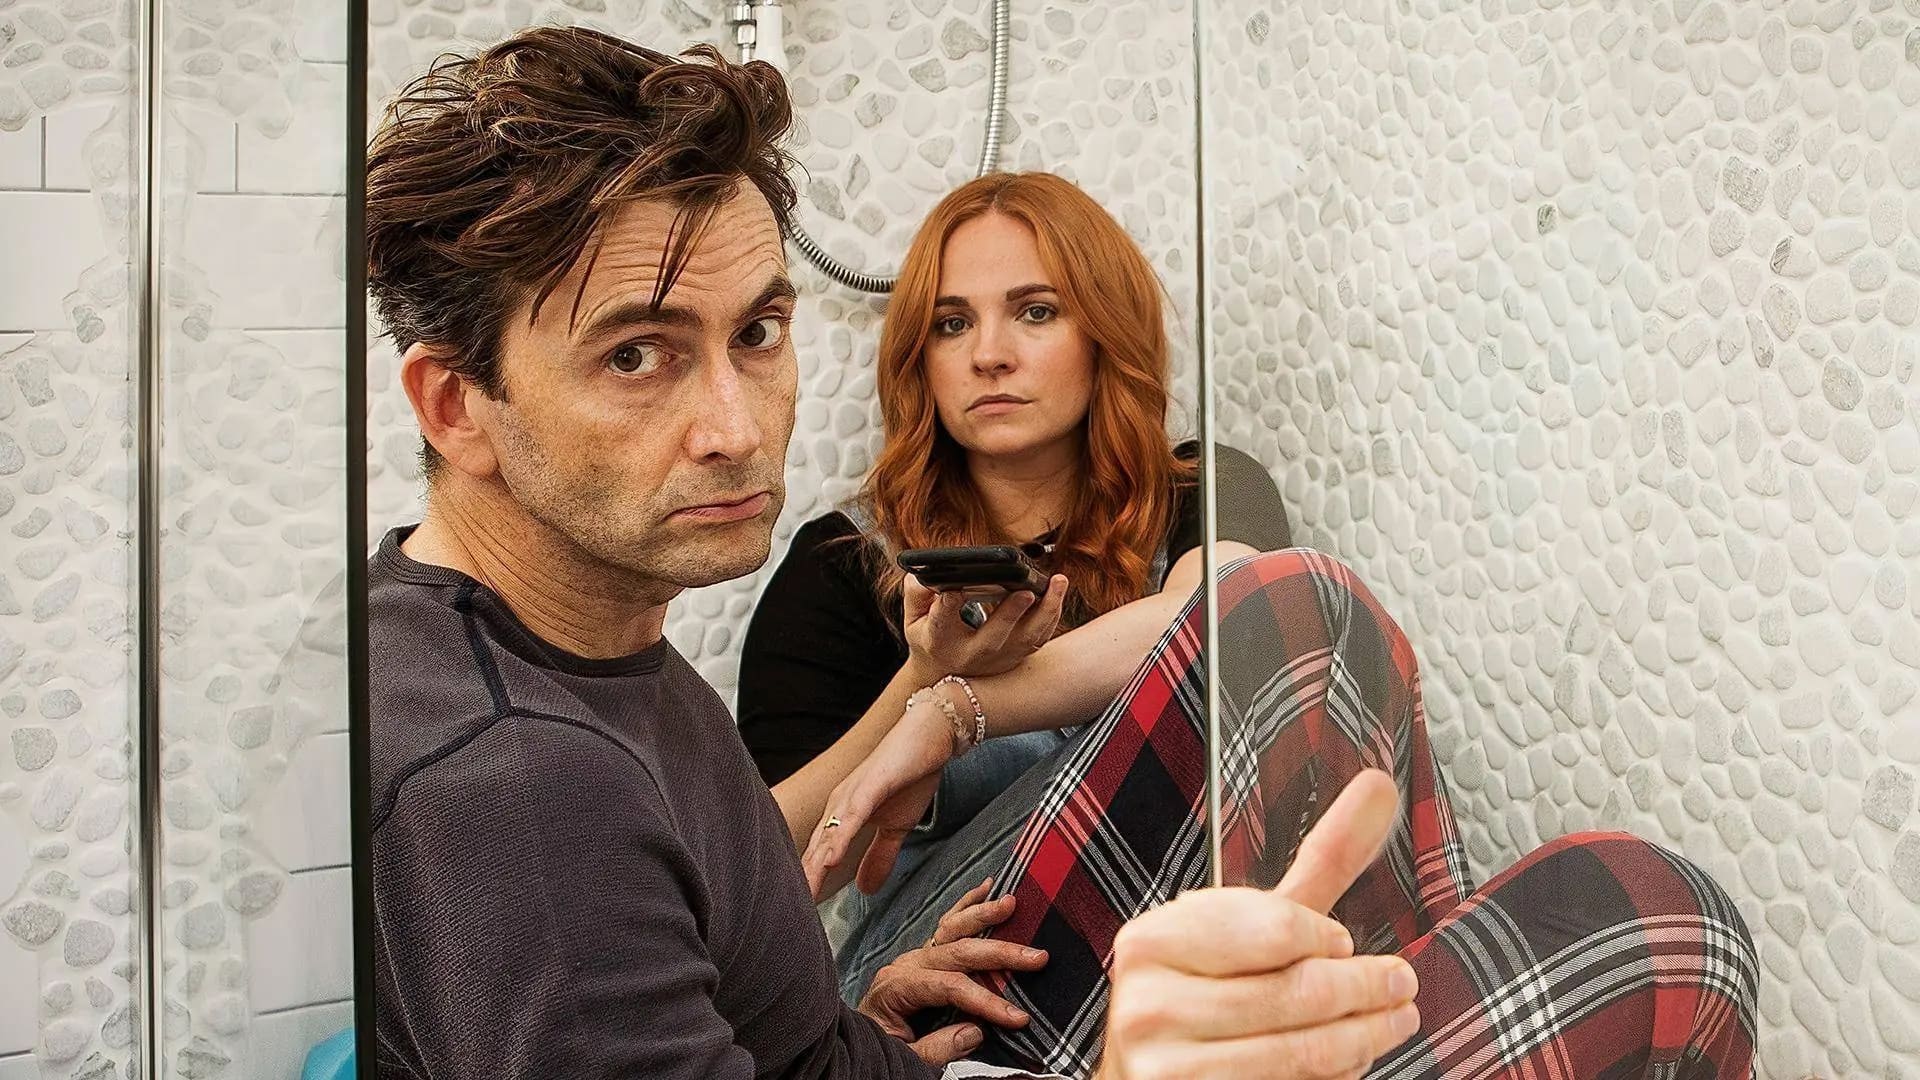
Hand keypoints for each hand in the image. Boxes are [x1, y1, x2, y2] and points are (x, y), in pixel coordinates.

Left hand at [802, 688, 957, 898]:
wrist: (932, 735)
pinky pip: (851, 816)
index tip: (797, 918)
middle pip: (815, 850)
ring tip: (803, 895)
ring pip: (827, 836)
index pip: (819, 857)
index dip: (809, 885)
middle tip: (789, 918)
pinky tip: (828, 859)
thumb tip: (866, 891)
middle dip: (803, 882)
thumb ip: (880, 856)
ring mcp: (852, 794)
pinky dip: (838, 838)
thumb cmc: (911, 776)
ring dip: (813, 866)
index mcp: (843, 816)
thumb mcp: (897, 827)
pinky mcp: (871, 784)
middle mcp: (839, 806)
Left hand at [858, 878, 1049, 1066]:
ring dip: (983, 915)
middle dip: (999, 953)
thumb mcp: (903, 1055)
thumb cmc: (880, 1048)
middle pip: (958, 952)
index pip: (950, 987)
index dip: (986, 1000)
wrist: (859, 1043)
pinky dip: (968, 905)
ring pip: (952, 929)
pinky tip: (988, 888)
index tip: (1018, 1017)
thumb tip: (975, 1030)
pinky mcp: (924, 956)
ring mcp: (915, 957)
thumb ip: (936, 1047)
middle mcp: (907, 965)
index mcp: (897, 988)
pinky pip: (947, 925)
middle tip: (1036, 956)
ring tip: (1011, 903)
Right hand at [904, 574, 1067, 677]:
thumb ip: (916, 593)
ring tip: (1058, 581)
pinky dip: (1052, 614)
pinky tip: (1057, 590)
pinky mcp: (1017, 656)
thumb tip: (924, 574)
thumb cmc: (930, 636)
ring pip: (1027, 638)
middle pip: (993, 637)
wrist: (945, 673)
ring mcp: (999, 658)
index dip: (946, 605)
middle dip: (1009, 614)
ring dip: (1046, 610)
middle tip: (1024, 592)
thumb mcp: (912, 618)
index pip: (942, 622)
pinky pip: (1040, 637)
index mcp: (941, 641)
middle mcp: (972, 654)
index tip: (953, 590)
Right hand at [1094, 771, 1420, 1079]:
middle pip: (1296, 990)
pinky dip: (1332, 1076)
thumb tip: (1380, 786)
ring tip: (1393, 1021)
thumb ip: (1318, 860)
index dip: (1326, 937)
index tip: (1345, 942)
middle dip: (1364, 989)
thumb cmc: (1204, 992)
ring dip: (1363, 1038)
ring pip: (1301, 1049)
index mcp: (1153, 939)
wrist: (1147, 1073)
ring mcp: (1165, 1064)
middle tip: (1399, 983)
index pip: (1275, 927)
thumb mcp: (1252, 925)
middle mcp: (1148, 1000)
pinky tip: (1347, 1061)